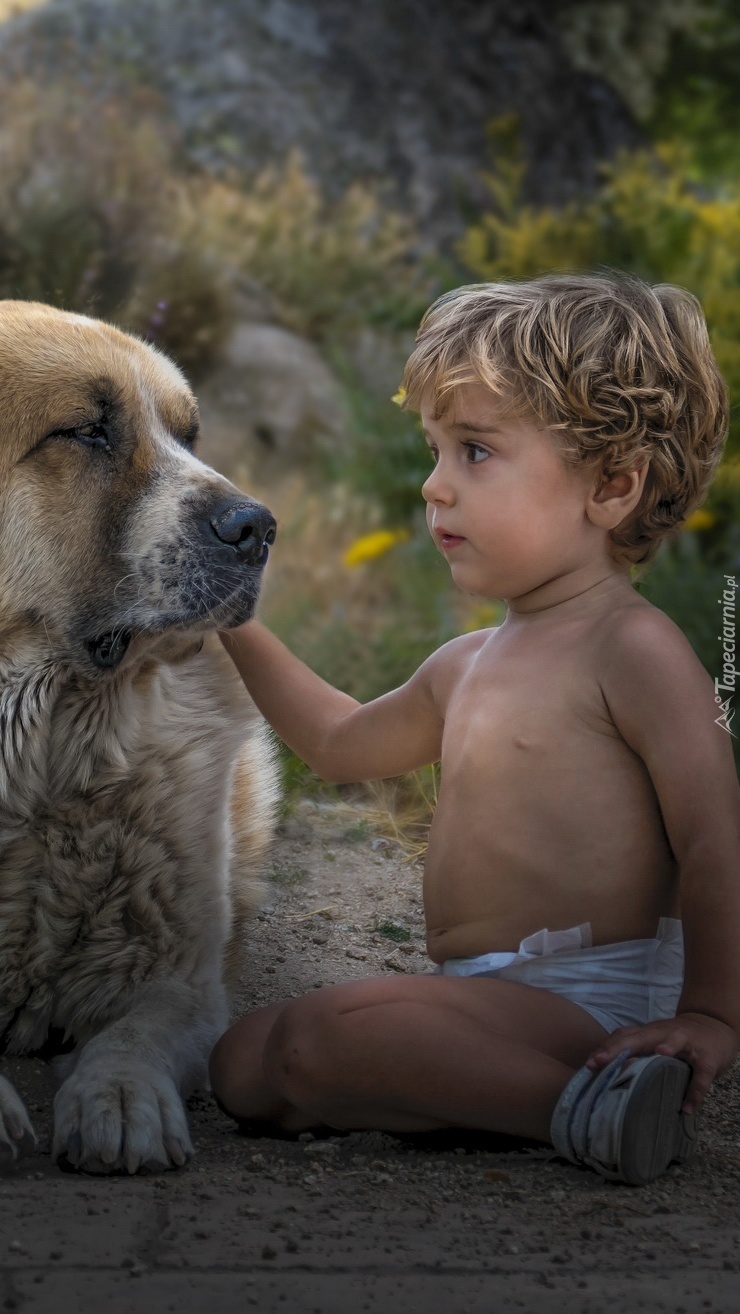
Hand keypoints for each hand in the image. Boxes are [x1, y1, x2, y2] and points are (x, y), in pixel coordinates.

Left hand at [584, 1012, 738, 1115]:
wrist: (714, 1027)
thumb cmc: (676, 1039)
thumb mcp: (654, 1042)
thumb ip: (635, 1053)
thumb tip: (606, 1078)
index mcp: (648, 1032)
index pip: (623, 1036)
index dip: (606, 1048)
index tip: (589, 1063)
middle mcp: (663, 1032)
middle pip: (640, 1036)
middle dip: (619, 1048)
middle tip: (601, 1061)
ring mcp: (688, 1041)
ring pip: (676, 1039)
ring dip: (667, 1046)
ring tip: (658, 1056)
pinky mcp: (708, 1057)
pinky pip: (702, 1074)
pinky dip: (696, 1090)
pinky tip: (688, 1107)